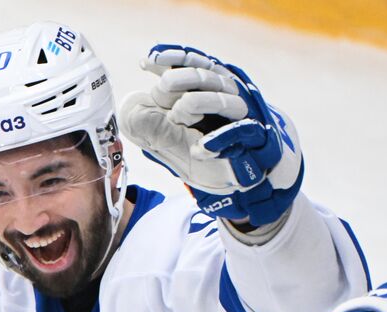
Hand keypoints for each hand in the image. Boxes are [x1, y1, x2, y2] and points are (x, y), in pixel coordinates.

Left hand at [119, 45, 302, 226]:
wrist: (241, 177)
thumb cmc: (203, 149)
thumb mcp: (169, 139)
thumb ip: (151, 125)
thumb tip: (132, 106)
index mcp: (209, 89)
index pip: (193, 65)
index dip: (173, 59)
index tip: (148, 60)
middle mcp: (228, 95)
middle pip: (207, 76)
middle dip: (182, 77)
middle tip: (162, 85)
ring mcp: (243, 115)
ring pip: (224, 100)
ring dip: (197, 104)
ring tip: (177, 115)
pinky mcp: (254, 139)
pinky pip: (240, 133)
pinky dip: (218, 140)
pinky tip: (199, 149)